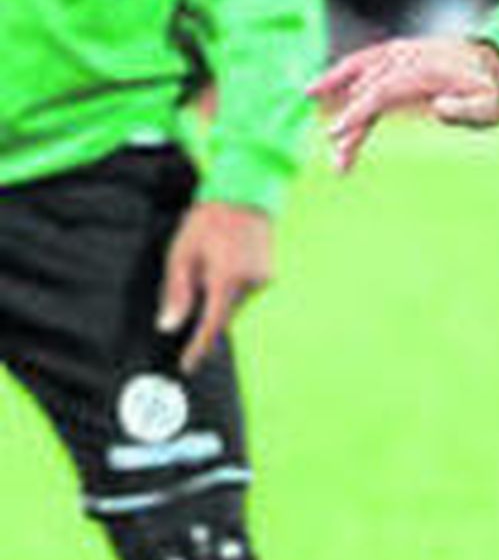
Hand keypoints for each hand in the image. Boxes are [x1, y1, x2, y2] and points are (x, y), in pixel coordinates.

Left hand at [158, 201, 274, 373]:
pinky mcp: (269, 276)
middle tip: (200, 269)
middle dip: (208, 303)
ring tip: (216, 256)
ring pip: (234, 303)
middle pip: (222, 313)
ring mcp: (263, 280)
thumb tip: (168, 326)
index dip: (198, 348)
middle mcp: (249, 284)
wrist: (244, 194)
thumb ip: (176, 292)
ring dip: (221, 292)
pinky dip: (233, 284)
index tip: (188, 365)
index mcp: (225, 278)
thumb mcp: (181, 253)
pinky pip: (245, 292)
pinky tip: (229, 258)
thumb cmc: (208, 220)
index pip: (211, 325)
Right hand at [309, 38, 498, 170]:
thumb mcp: (490, 106)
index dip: (359, 111)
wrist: (493, 64)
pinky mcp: (392, 60)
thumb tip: (437, 109)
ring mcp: (397, 57)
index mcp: (425, 71)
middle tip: (339, 161)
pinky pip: (360, 66)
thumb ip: (466, 110)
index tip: (339, 133)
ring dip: (337, 98)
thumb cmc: (490, 91)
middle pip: (367, 91)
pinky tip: (314, 90)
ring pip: (359, 78)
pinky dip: (337, 76)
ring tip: (319, 120)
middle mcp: (406, 59)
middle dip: (349, 124)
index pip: (383, 91)